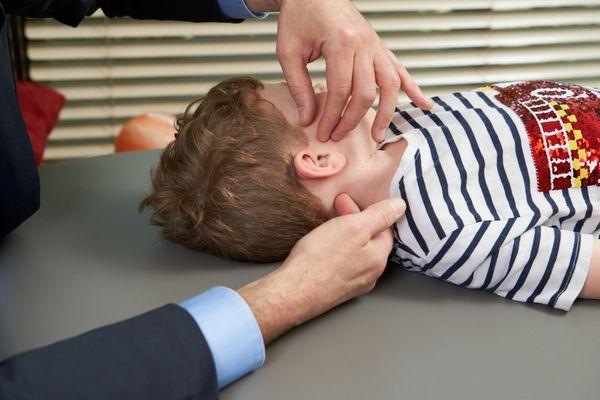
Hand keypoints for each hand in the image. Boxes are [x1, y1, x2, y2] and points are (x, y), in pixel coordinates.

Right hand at [238, 195, 405, 343]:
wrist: (293, 291)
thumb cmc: (321, 258)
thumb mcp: (353, 227)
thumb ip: (380, 215)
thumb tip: (401, 206)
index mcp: (379, 257)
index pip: (384, 227)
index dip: (367, 209)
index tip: (347, 200)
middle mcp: (371, 273)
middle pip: (370, 240)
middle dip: (355, 221)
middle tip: (335, 208)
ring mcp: (355, 284)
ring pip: (357, 252)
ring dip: (346, 236)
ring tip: (328, 226)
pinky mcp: (338, 289)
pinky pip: (344, 264)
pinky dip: (337, 251)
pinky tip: (324, 248)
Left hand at [273, 0, 431, 141]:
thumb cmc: (299, 18)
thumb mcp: (288, 51)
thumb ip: (298, 86)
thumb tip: (308, 119)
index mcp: (341, 42)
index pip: (341, 91)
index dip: (331, 117)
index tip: (322, 133)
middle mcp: (364, 44)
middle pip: (366, 93)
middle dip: (351, 120)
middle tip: (337, 136)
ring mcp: (376, 45)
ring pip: (390, 85)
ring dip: (386, 113)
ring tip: (379, 135)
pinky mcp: (380, 47)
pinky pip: (401, 70)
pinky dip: (414, 88)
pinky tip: (424, 105)